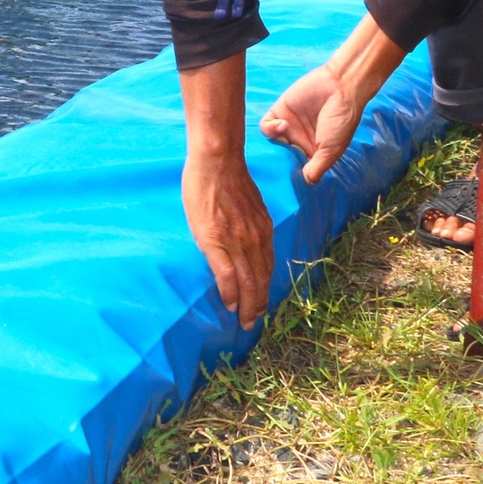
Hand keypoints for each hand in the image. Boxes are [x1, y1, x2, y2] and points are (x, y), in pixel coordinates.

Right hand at [177, 54, 272, 327]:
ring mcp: (237, 241)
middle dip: (258, 305)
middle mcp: (255, 240)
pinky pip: (227, 274)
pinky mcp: (216, 240)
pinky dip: (230, 292)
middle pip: (260, 280)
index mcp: (262, 231)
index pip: (267, 268)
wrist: (217, 161)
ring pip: (247, 282)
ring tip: (244, 321)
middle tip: (252, 323)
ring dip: (247, 306)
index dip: (264, 289)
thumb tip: (244, 241)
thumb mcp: (248, 205)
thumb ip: (250, 226)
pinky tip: (229, 304)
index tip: (260, 304)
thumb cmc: (228, 178)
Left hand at [258, 13, 407, 184]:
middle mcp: (299, 142)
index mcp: (314, 153)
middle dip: (278, 163)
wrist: (340, 87)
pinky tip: (284, 125)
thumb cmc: (341, 120)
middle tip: (278, 165)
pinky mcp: (279, 112)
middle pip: (280, 158)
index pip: (297, 170)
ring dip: (275, 145)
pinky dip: (271, 129)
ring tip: (287, 138)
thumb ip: (318, 167)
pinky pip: (265, 127)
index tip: (287, 182)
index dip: (291, 176)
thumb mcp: (332, 149)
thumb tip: (306, 184)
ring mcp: (288, 127)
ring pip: (270, 144)